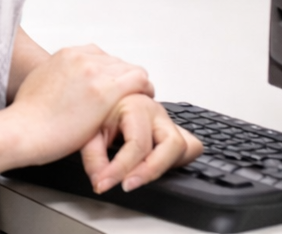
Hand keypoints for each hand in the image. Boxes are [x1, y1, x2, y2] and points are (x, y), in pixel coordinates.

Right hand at [10, 45, 155, 164]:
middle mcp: (81, 58)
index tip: (112, 84)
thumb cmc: (28, 114)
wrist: (24, 129)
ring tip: (137, 100)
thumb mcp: (39, 80)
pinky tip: (143, 101)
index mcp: (65, 54)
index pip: (99, 55)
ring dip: (135, 85)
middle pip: (117, 62)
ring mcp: (94, 73)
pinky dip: (144, 90)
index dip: (108, 72)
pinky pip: (139, 81)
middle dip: (123, 78)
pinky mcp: (106, 92)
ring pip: (131, 69)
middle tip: (126, 96)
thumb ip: (57, 75)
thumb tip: (64, 83)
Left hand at [81, 95, 204, 194]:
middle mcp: (157, 112)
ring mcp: (169, 121)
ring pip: (186, 147)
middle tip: (128, 185)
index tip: (105, 184)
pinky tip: (156, 166)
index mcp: (136, 105)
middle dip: (151, 170)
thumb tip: (101, 181)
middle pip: (172, 144)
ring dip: (165, 166)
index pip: (137, 144)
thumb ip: (94, 157)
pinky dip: (179, 160)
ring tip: (139, 176)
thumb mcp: (90, 130)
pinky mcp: (176, 130)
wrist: (106, 96)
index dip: (120, 169)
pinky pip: (191, 147)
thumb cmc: (100, 111)